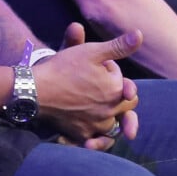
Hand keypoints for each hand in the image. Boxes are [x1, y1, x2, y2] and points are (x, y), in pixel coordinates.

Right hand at [33, 29, 141, 145]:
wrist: (36, 89)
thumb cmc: (63, 67)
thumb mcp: (92, 51)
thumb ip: (119, 46)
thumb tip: (140, 34)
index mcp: (116, 90)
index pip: (128, 87)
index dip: (116, 78)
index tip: (100, 70)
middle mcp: (111, 110)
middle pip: (127, 108)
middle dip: (118, 98)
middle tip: (100, 89)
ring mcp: (97, 125)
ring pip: (114, 125)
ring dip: (110, 117)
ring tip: (96, 108)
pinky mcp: (83, 135)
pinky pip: (98, 141)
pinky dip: (98, 140)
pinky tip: (94, 137)